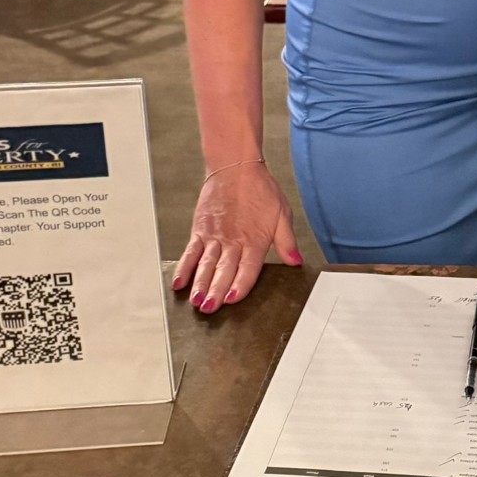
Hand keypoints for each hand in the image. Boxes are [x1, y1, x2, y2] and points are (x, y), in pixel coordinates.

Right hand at [171, 162, 302, 310]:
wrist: (235, 167)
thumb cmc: (260, 190)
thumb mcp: (282, 213)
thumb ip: (286, 241)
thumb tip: (296, 262)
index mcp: (254, 239)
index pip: (247, 267)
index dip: (239, 285)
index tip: (231, 299)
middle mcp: (233, 240)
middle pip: (223, 269)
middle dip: (215, 291)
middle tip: (209, 309)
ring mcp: (214, 236)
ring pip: (205, 264)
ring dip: (199, 283)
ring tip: (196, 301)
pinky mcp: (200, 230)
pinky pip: (190, 251)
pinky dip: (184, 268)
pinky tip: (179, 283)